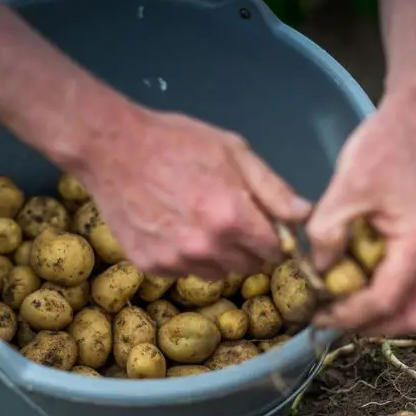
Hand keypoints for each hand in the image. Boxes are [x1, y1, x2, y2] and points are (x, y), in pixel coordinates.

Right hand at [73, 106, 310, 278]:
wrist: (112, 149)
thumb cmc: (175, 142)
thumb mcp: (233, 151)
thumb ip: (273, 189)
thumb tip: (303, 216)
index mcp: (233, 218)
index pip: (273, 251)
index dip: (270, 236)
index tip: (260, 223)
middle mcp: (207, 247)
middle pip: (247, 266)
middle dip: (245, 247)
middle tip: (226, 218)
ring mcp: (176, 260)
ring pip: (216, 273)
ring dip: (215, 255)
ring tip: (195, 221)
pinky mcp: (150, 265)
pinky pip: (182, 271)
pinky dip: (183, 256)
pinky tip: (169, 226)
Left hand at [306, 91, 415, 335]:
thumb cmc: (384, 146)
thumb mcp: (345, 190)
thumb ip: (327, 235)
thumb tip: (316, 271)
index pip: (386, 300)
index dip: (349, 316)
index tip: (318, 319)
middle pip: (413, 317)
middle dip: (372, 326)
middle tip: (332, 318)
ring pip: (415, 303)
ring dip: (378, 311)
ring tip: (337, 302)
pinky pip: (411, 281)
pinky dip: (384, 290)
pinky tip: (351, 278)